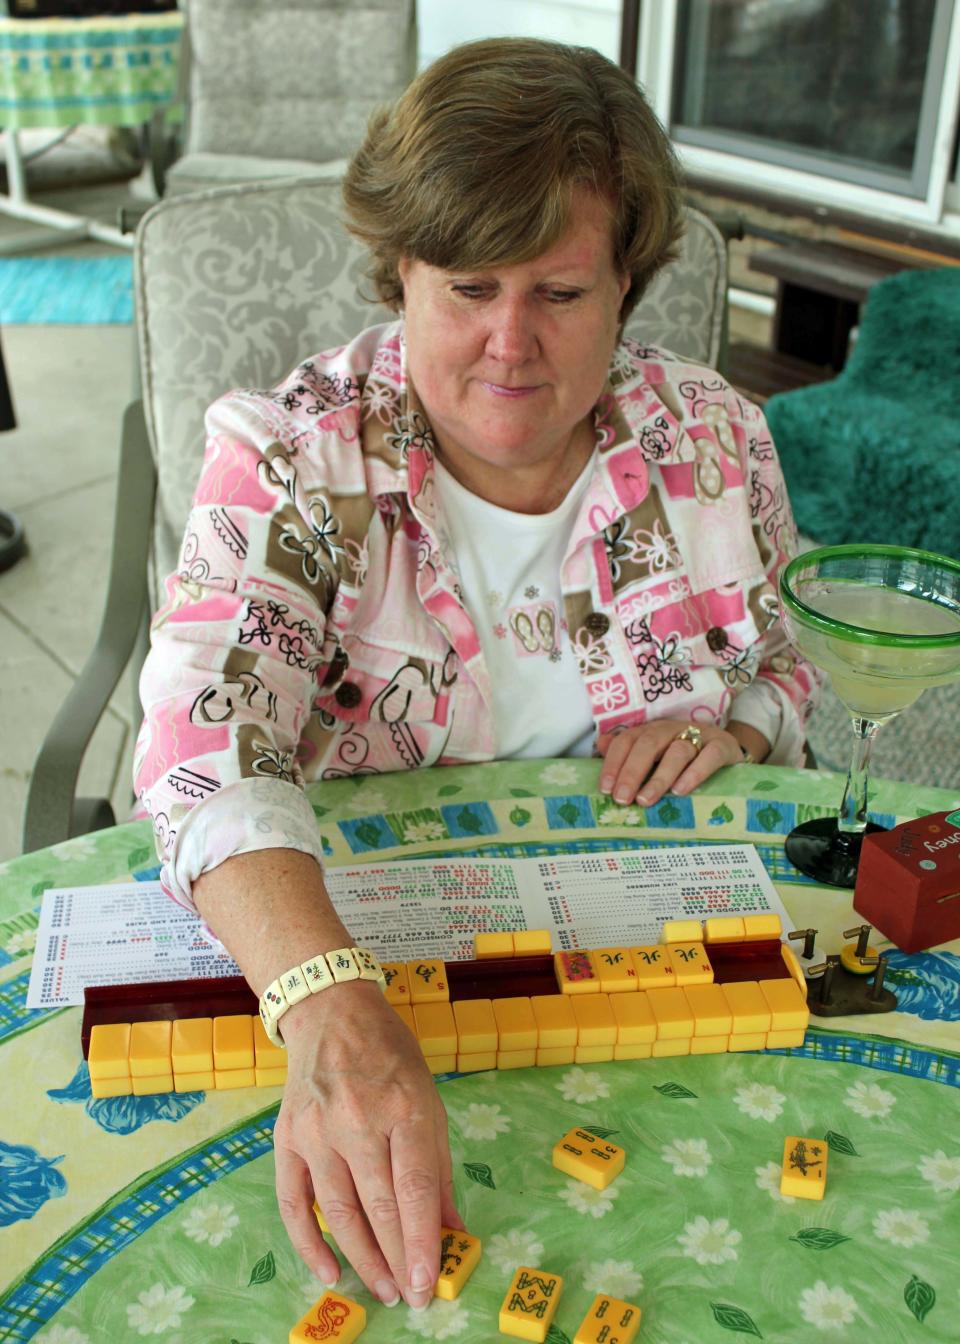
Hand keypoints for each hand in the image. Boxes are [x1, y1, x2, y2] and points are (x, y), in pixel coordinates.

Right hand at [273, 980, 462, 1310]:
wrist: (332, 1012)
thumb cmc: (390, 1055)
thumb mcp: (429, 1099)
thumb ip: (439, 1167)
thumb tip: (450, 1228)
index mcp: (403, 1107)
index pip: (414, 1188)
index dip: (421, 1241)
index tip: (427, 1283)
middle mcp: (357, 1120)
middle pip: (378, 1206)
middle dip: (396, 1259)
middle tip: (409, 1296)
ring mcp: (316, 1131)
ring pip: (337, 1212)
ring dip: (360, 1258)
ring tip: (381, 1289)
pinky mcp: (286, 1138)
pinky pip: (293, 1202)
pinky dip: (308, 1243)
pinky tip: (329, 1272)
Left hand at [597, 719, 744, 806]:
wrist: (729, 751)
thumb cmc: (686, 758)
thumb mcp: (657, 756)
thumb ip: (629, 752)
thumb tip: (601, 744)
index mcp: (652, 731)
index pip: (627, 740)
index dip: (614, 762)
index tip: (605, 788)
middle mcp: (672, 729)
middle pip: (648, 744)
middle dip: (632, 771)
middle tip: (622, 798)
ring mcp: (699, 735)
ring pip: (677, 751)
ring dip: (659, 777)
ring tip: (646, 799)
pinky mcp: (722, 746)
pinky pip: (709, 756)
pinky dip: (694, 773)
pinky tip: (681, 791)